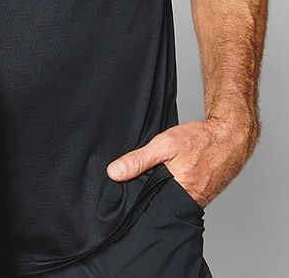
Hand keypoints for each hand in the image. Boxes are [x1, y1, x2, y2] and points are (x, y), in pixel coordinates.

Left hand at [106, 116, 257, 206]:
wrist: (230, 137)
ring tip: (149, 176)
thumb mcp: (164, 145)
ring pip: (169, 198)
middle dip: (146, 193)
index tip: (121, 193)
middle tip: (132, 181)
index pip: (150, 206)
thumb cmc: (200, 140)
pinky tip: (165, 175)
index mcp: (180, 194)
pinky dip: (170, 185)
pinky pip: (180, 194)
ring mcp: (198, 199)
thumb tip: (114, 173)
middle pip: (159, 202)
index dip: (135, 200)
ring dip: (158, 188)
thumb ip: (138, 160)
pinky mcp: (202, 194)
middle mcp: (191, 202)